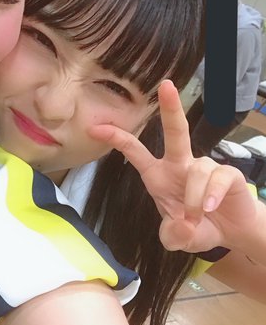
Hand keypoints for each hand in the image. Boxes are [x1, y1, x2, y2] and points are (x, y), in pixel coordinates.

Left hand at [89, 80, 258, 254]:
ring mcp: (204, 167)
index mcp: (158, 175)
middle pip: (175, 131)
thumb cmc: (197, 227)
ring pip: (197, 171)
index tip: (94, 127)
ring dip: (193, 200)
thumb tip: (181, 225)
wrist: (231, 232)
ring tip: (197, 217)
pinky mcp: (227, 174)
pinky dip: (211, 195)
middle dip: (171, 108)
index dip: (117, 139)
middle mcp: (180, 165)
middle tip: (166, 86)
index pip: (135, 152)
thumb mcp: (177, 238)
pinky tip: (209, 208)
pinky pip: (217, 178)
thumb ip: (173, 236)